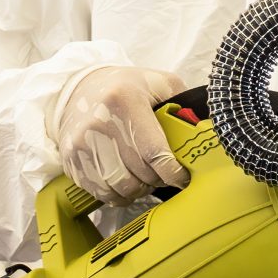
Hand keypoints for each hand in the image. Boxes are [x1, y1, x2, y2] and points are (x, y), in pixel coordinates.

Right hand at [53, 66, 189, 203]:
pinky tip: (126, 182)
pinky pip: (101, 192)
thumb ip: (184, 103)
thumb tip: (207, 130)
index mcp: (125, 100)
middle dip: (158, 179)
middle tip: (164, 173)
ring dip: (139, 189)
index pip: (155, 152)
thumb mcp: (159, 83)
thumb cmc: (127, 88)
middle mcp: (100, 122)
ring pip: (121, 187)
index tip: (182, 177)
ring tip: (145, 177)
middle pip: (139, 172)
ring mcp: (82, 143)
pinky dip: (118, 194)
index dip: (173, 172)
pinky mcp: (71, 159)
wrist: (79, 89)